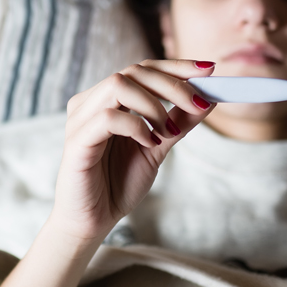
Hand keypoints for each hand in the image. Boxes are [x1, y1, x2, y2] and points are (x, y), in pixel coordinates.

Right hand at [50, 58, 215, 253]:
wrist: (93, 221)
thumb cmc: (118, 183)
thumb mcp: (158, 148)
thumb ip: (179, 122)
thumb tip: (210, 98)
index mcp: (106, 100)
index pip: (141, 69)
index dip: (175, 66)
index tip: (209, 71)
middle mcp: (90, 103)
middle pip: (132, 71)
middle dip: (173, 84)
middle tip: (200, 105)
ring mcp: (80, 120)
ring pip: (118, 84)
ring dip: (153, 105)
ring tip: (167, 131)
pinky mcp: (76, 141)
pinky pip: (108, 118)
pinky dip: (136, 126)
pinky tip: (149, 143)